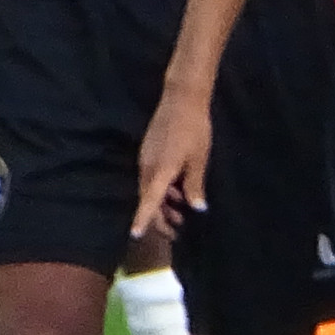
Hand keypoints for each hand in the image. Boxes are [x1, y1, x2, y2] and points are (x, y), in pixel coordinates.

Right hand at [133, 86, 214, 237]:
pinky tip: (175, 192)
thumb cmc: (194, 129)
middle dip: (159, 217)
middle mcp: (147, 167)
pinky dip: (161, 189)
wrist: (182, 99)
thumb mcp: (199, 159)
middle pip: (148, 199)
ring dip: (161, 204)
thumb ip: (195, 185)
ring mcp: (145, 159)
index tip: (135, 235)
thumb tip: (197, 208)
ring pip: (149, 188)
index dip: (143, 219)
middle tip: (175, 232)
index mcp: (160, 171)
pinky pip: (151, 177)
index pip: (148, 201)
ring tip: (179, 216)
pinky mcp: (148, 152)